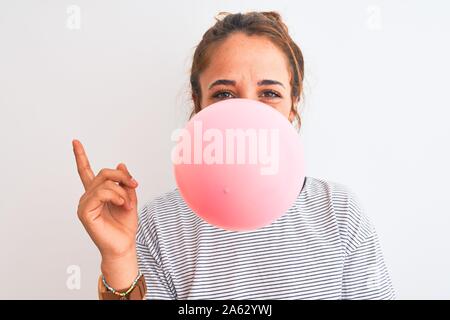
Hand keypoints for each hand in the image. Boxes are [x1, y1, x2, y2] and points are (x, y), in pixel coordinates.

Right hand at [73, 139, 138, 261]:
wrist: (124, 245)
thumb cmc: (125, 225)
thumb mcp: (130, 198)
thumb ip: (125, 182)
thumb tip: (120, 164)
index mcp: (97, 193)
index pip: (86, 171)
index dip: (81, 156)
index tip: (75, 141)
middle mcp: (88, 196)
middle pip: (103, 173)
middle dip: (122, 177)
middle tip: (135, 184)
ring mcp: (85, 204)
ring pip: (104, 183)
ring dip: (122, 191)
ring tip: (128, 204)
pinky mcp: (85, 212)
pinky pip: (101, 193)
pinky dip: (116, 196)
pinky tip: (122, 205)